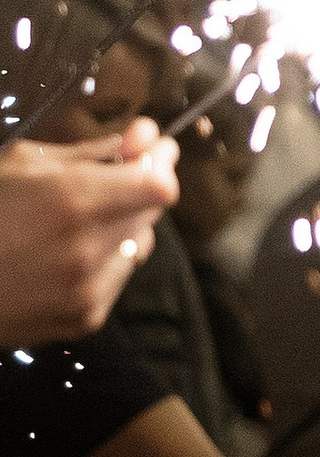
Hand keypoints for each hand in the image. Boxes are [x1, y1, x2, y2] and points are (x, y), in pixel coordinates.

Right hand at [0, 126, 177, 343]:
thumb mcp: (21, 164)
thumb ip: (89, 152)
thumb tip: (141, 137)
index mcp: (73, 199)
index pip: (159, 187)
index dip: (161, 166)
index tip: (155, 152)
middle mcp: (89, 247)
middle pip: (151, 214)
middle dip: (138, 192)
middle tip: (113, 180)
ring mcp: (90, 288)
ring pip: (137, 246)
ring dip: (121, 228)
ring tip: (72, 224)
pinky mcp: (87, 318)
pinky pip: (117, 278)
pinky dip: (104, 262)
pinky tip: (62, 257)